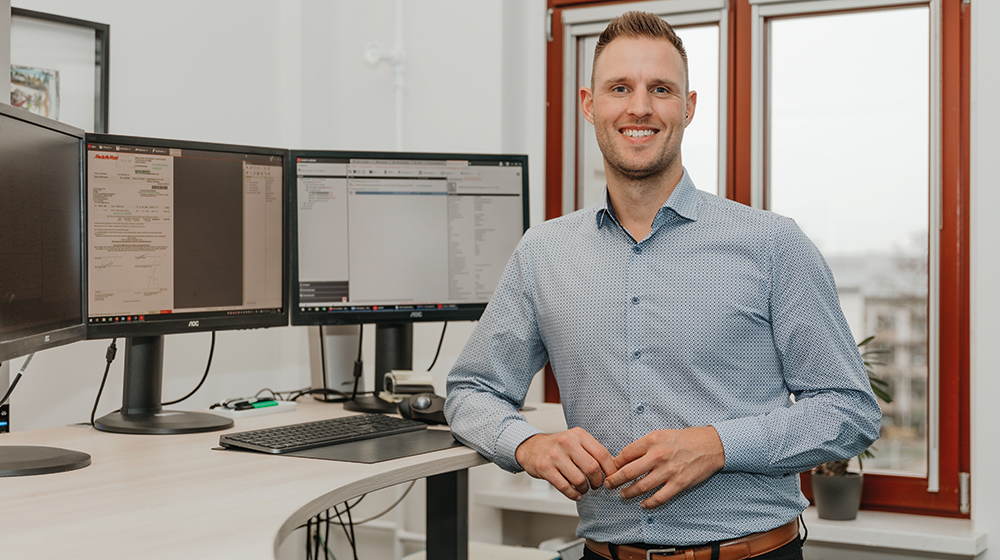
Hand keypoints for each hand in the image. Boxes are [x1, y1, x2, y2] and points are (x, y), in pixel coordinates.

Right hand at [514, 428, 617, 501]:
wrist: (530, 447)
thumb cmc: (557, 447)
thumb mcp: (575, 441)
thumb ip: (592, 451)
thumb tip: (613, 469)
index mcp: (578, 434)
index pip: (602, 454)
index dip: (610, 469)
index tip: (612, 478)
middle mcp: (566, 442)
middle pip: (592, 468)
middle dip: (598, 481)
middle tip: (597, 485)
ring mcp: (554, 455)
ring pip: (579, 479)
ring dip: (585, 489)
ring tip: (584, 488)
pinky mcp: (545, 468)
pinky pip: (565, 487)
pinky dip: (574, 494)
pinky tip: (576, 494)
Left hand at [605, 426, 724, 508]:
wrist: (710, 445)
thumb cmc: (685, 439)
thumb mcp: (661, 434)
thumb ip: (644, 445)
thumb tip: (625, 457)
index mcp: (652, 441)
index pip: (625, 454)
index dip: (614, 464)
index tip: (610, 470)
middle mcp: (658, 455)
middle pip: (628, 472)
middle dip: (615, 481)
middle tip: (608, 485)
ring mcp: (668, 471)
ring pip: (641, 486)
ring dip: (629, 493)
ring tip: (623, 495)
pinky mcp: (679, 483)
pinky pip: (659, 497)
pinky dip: (649, 503)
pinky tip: (643, 504)